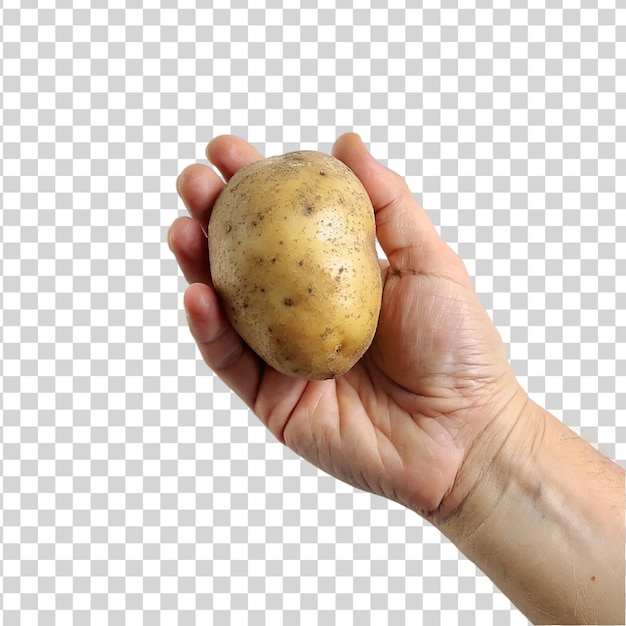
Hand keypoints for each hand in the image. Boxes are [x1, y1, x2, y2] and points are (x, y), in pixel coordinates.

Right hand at [168, 134, 528, 520]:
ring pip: (226, 308)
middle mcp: (301, 312)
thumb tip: (346, 142)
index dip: (251, 184)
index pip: (282, 223)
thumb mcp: (428, 260)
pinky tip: (199, 294)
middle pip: (243, 260)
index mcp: (334, 276)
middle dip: (211, 216)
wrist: (465, 432)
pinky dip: (209, 329)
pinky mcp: (272, 400)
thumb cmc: (457, 345)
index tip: (227, 151)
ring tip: (182, 226)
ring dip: (195, 265)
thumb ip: (387, 203)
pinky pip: (230, 362)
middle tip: (194, 182)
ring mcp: (282, 356)